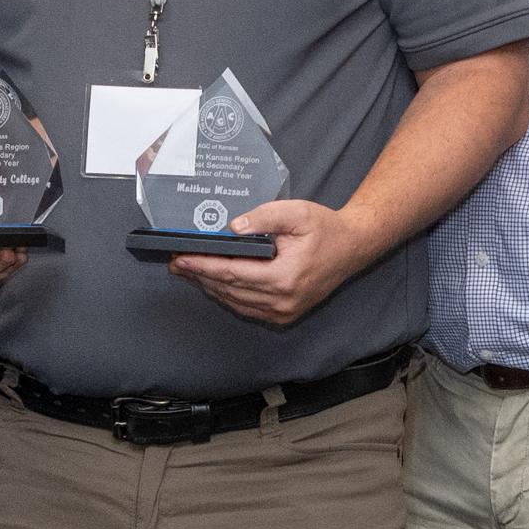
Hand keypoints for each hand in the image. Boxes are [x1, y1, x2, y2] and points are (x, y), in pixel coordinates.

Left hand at [165, 199, 373, 326]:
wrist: (352, 248)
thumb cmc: (325, 229)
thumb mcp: (297, 213)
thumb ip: (264, 217)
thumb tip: (232, 229)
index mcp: (284, 277)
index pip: (232, 273)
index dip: (203, 266)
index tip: (181, 258)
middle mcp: (282, 301)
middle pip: (228, 290)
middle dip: (199, 276)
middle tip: (176, 263)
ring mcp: (282, 312)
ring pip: (234, 302)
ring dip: (210, 287)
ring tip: (188, 272)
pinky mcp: (283, 316)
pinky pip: (246, 307)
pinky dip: (227, 295)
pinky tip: (213, 282)